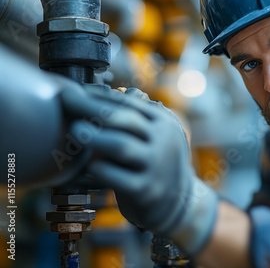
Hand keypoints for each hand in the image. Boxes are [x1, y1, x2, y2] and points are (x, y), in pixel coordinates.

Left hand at [59, 85, 217, 254]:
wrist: (180, 203)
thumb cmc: (156, 163)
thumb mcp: (156, 136)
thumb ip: (139, 116)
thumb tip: (115, 91)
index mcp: (165, 123)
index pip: (129, 103)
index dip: (100, 94)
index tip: (76, 89)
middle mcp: (164, 142)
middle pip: (123, 119)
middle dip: (90, 106)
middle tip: (66, 99)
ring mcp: (155, 167)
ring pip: (120, 146)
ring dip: (93, 136)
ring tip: (74, 129)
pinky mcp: (145, 191)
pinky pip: (115, 176)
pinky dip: (98, 168)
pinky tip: (87, 165)